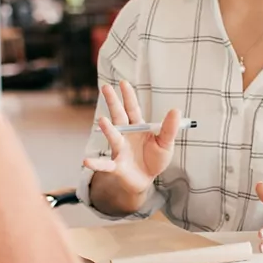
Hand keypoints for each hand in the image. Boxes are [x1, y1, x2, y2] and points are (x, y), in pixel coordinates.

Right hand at [83, 81, 182, 195]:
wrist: (147, 180)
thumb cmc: (155, 159)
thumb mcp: (166, 143)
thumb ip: (169, 128)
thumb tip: (176, 110)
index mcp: (138, 127)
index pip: (132, 109)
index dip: (128, 96)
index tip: (123, 82)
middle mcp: (126, 135)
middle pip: (119, 116)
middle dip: (113, 102)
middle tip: (105, 87)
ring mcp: (120, 150)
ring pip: (113, 137)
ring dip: (108, 130)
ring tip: (102, 120)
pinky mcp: (117, 166)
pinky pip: (105, 165)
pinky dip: (96, 164)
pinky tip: (86, 161)